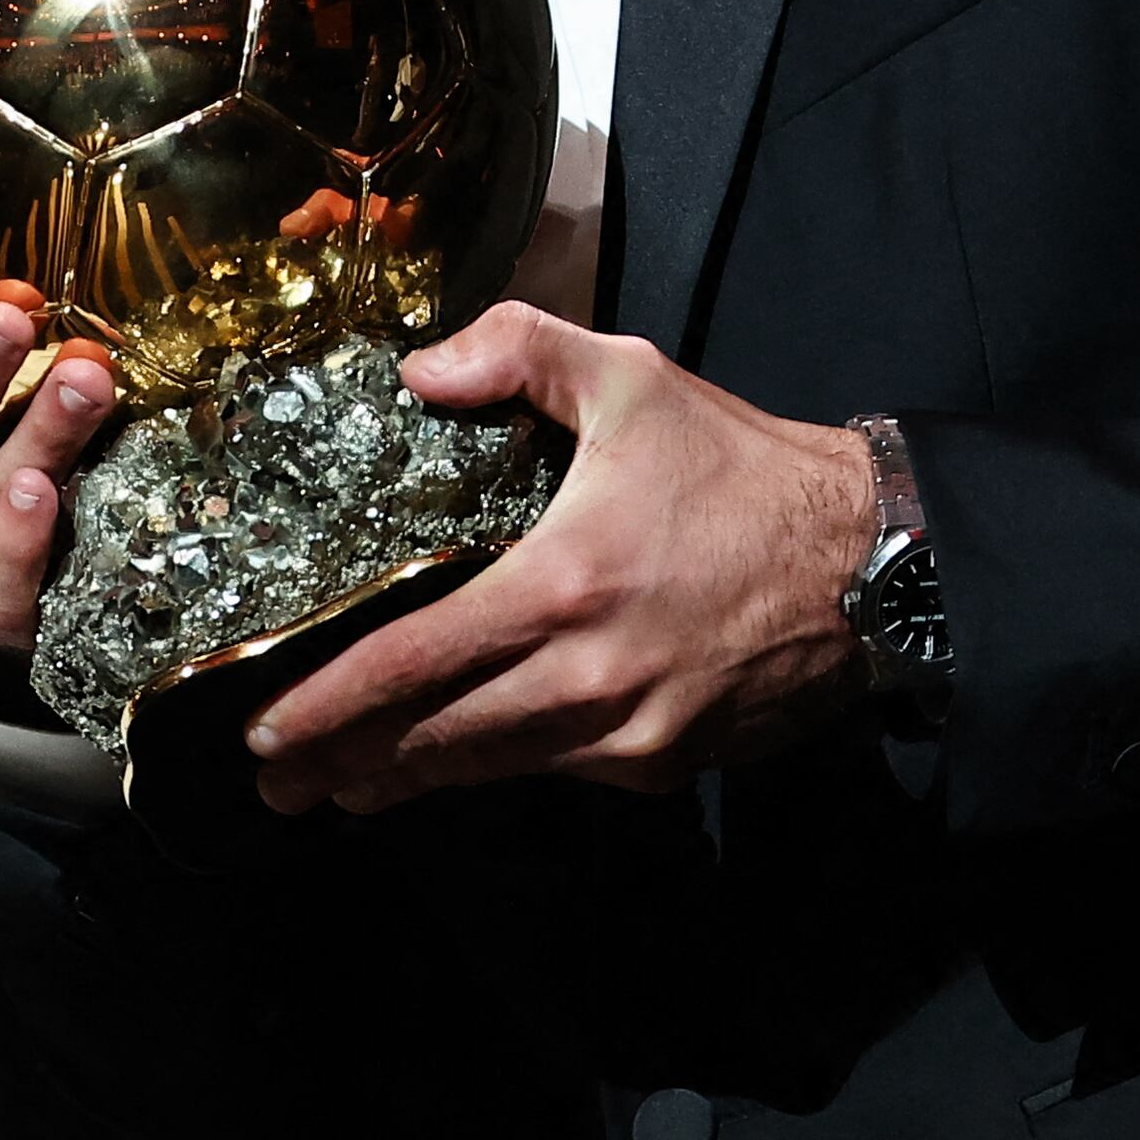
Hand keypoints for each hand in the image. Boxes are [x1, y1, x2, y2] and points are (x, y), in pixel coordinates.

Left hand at [242, 305, 878, 814]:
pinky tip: (465, 757)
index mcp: (562, 585)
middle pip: (437, 742)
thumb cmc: (743, 470)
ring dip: (412, 782)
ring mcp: (630, 731)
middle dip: (346, 767)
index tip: (268, 733)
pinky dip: (505, 765)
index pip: (414, 663)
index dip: (331, 707)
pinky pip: (562, 769)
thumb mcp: (631, 378)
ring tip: (347, 788)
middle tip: (279, 784)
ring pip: (494, 768)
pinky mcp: (667, 760)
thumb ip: (517, 351)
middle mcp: (587, 676)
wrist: (872, 561)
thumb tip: (420, 369)